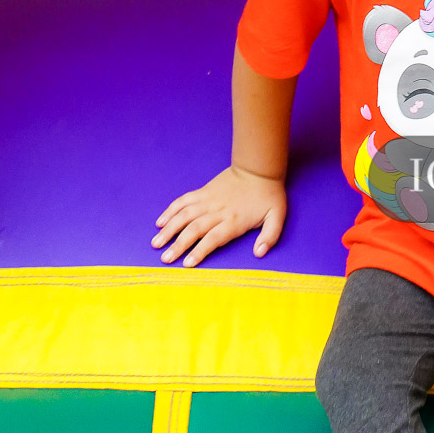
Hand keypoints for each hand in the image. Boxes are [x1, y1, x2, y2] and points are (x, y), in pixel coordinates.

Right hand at [151, 165, 286, 267]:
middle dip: (178, 245)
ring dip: (168, 230)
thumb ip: (270, 236)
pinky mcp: (203, 192)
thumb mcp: (277, 216)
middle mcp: (217, 211)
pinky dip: (170, 211)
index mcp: (233, 221)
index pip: (212, 239)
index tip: (186, 263)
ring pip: (184, 216)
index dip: (199, 251)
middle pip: (194, 230)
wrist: (258, 169)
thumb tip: (259, 253)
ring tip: (156, 243)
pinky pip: (183, 201)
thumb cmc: (269, 195)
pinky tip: (160, 222)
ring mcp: (208, 200)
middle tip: (165, 259)